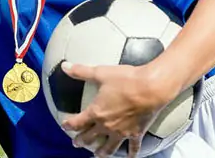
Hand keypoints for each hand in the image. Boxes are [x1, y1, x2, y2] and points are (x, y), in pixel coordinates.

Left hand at [60, 61, 176, 157]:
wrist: (150, 88)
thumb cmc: (125, 80)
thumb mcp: (100, 73)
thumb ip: (81, 71)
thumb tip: (64, 66)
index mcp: (96, 112)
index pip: (77, 122)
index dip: (69, 125)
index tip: (65, 126)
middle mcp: (106, 126)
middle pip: (90, 137)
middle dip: (81, 141)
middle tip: (76, 143)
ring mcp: (121, 132)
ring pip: (109, 148)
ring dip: (102, 152)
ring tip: (98, 155)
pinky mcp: (136, 133)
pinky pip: (133, 147)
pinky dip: (131, 154)